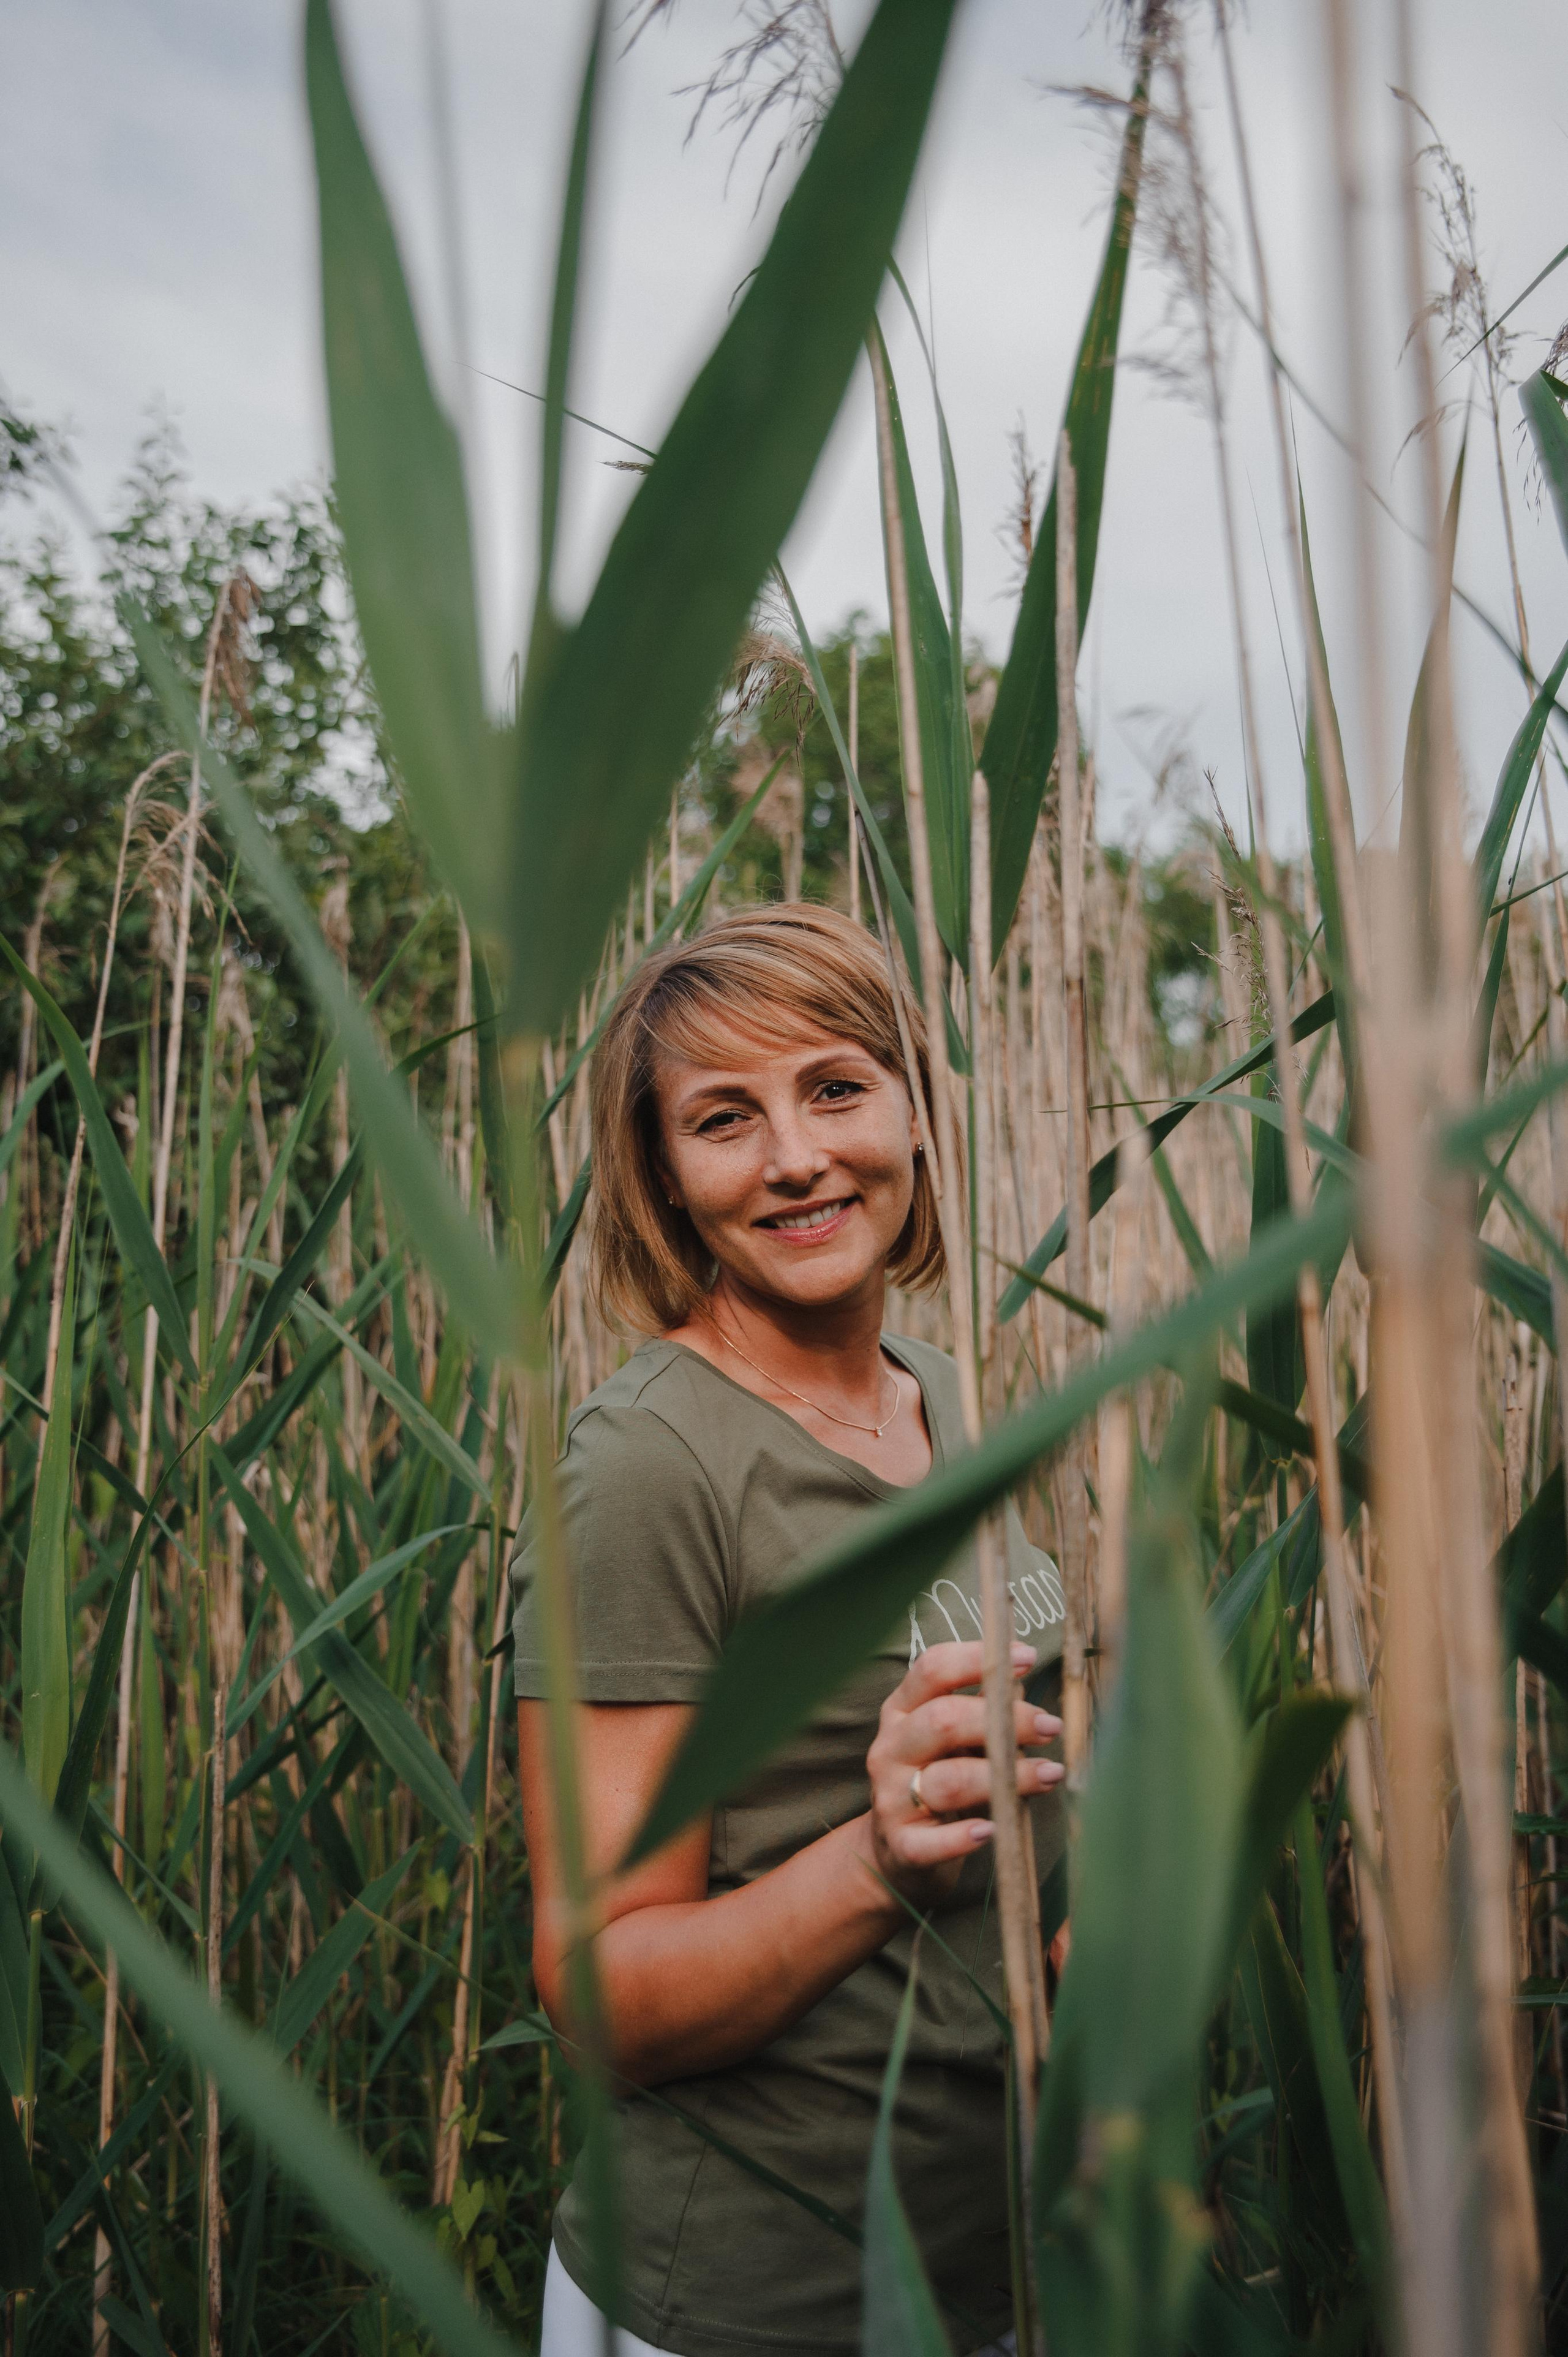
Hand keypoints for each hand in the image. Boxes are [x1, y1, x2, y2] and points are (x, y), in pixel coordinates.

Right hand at [863, 1640, 1064, 1907]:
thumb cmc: (937, 1779)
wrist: (895, 1849)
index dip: (978, 1658)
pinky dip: (962, 1838)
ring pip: (947, 1781)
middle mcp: (891, 1748)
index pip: (932, 1669)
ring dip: (1005, 1777)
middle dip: (1004, 1720)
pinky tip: (992, 1830)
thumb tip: (1020, 1680)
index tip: (1028, 1657)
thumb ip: (982, 1709)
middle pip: (942, 1720)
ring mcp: (890, 1797)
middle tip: (1051, 1726)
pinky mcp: (899, 1845)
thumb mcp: (952, 1738)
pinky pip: (930, 1843)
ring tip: (1050, 1775)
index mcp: (902, 1710)